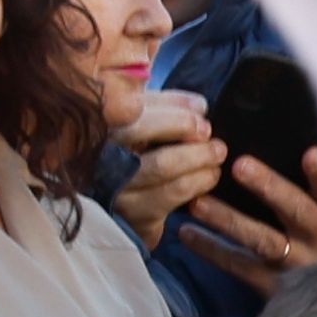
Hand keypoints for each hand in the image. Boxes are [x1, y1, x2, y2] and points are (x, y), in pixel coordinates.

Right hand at [108, 91, 224, 248]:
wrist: (122, 208)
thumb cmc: (135, 153)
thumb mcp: (143, 121)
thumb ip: (165, 106)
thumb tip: (199, 106)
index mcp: (99, 123)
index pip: (128, 104)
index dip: (167, 106)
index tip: (200, 109)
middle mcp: (98, 152)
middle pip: (138, 130)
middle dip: (183, 125)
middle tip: (208, 130)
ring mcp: (113, 185)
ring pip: (162, 164)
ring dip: (199, 156)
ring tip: (217, 152)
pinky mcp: (134, 212)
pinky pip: (174, 192)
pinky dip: (200, 181)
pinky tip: (210, 175)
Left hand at [185, 147, 316, 291]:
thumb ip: (315, 192)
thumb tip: (277, 145)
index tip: (311, 154)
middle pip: (297, 212)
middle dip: (271, 189)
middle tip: (240, 166)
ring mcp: (298, 265)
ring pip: (263, 240)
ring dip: (229, 220)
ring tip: (198, 203)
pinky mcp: (276, 286)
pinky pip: (240, 265)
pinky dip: (212, 249)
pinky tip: (186, 233)